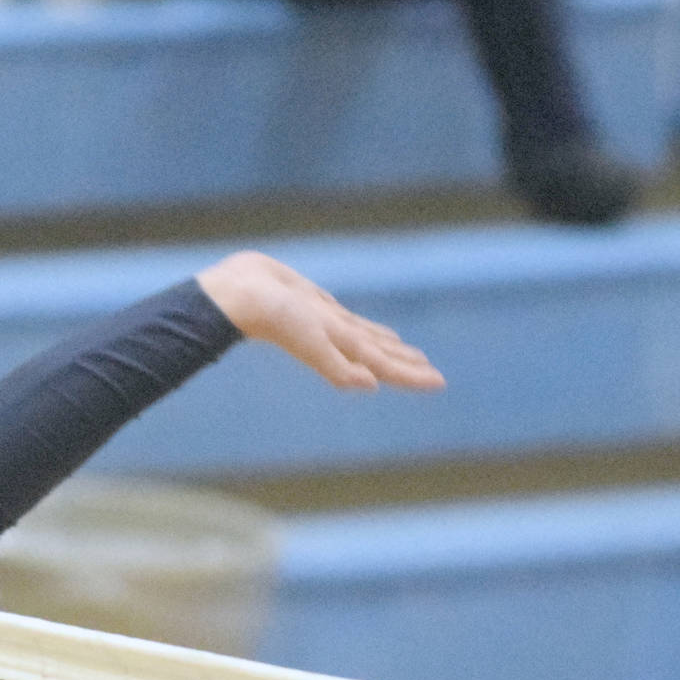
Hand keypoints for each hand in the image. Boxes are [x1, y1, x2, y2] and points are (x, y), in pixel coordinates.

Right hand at [195, 251, 444, 393]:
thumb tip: (371, 385)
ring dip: (391, 350)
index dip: (411, 375)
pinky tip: (376, 335)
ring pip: (369, 341)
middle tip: (433, 377)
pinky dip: (370, 332)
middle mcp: (339, 340)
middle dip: (406, 366)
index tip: (439, 383)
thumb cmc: (274, 319)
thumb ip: (337, 367)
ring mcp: (329, 325)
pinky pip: (352, 323)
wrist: (239, 293)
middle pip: (381, 356)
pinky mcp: (318, 306)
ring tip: (412, 357)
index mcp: (341, 349)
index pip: (385, 366)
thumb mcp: (310, 343)